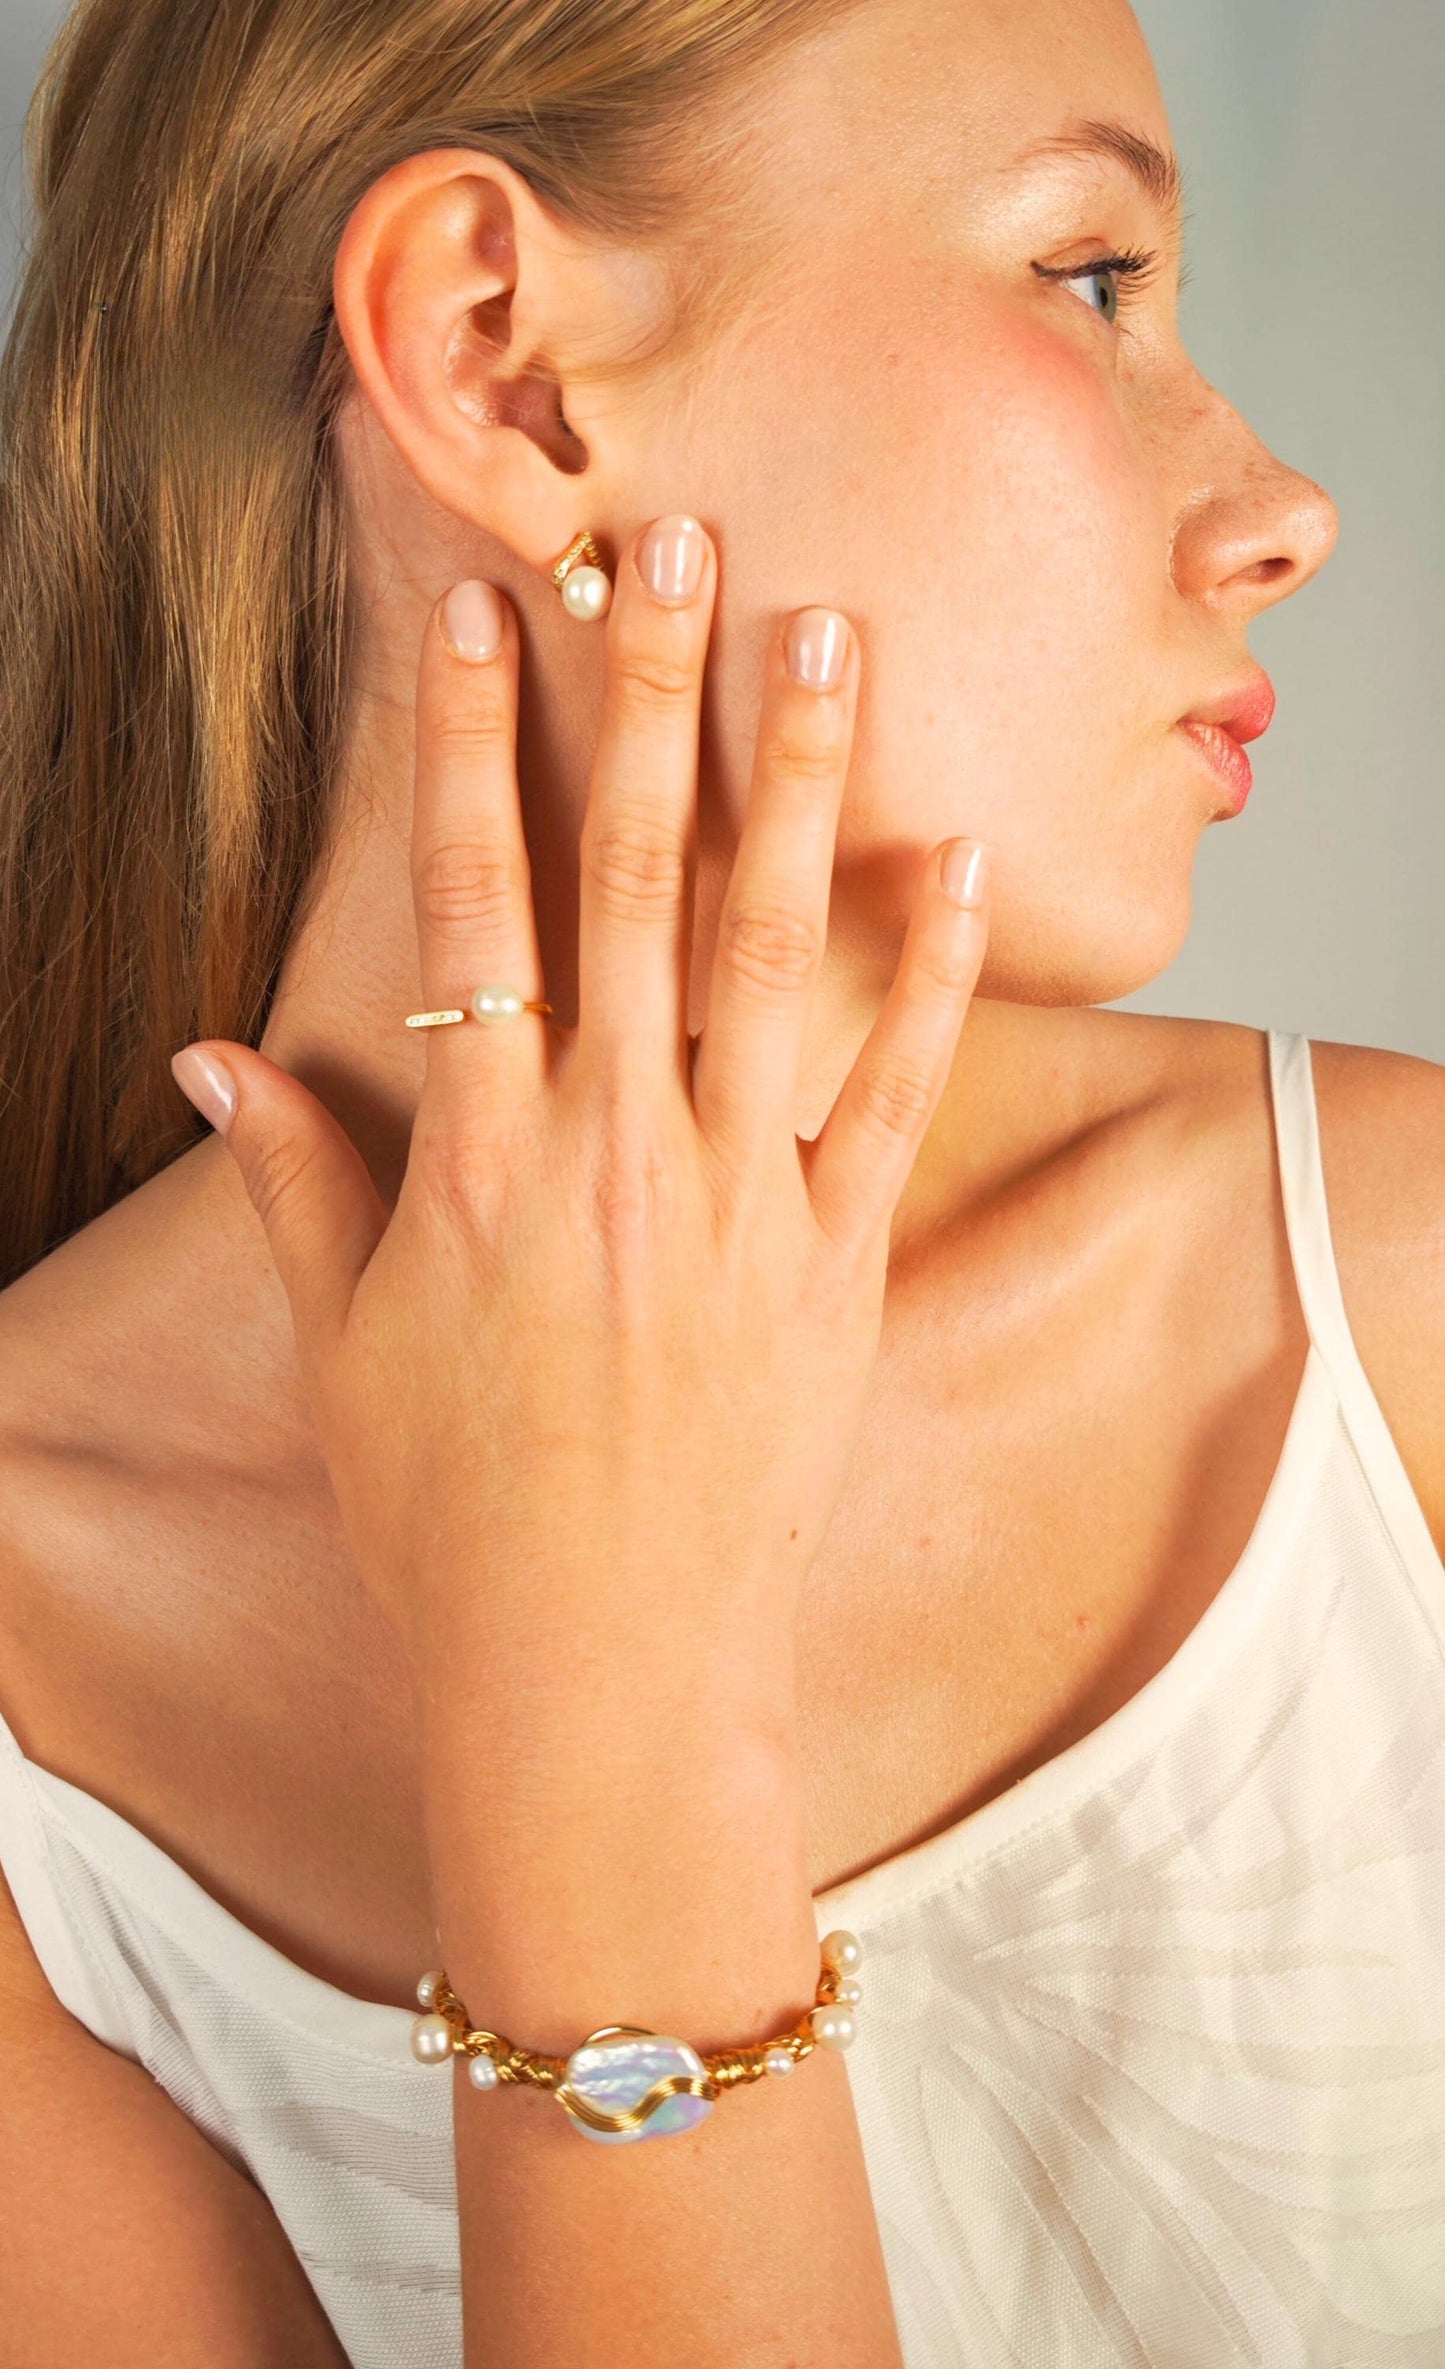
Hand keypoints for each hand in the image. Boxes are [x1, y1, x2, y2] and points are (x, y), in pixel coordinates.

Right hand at [173, 519, 990, 1714]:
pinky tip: (959, 854)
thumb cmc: (451, 1521)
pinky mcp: (837, 1263)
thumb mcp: (343, 1352)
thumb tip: (208, 1060)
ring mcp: (741, 1198)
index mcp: (482, 1159)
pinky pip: (898, 1092)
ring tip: (828, 635)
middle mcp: (616, 1148)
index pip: (471, 903)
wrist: (599, 1675)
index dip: (468, 744)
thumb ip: (295, 1187)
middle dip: (650, 699)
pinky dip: (934, 973)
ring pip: (775, 949)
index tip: (483, 613)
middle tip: (678, 545)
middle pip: (635, 879)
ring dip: (798, 782)